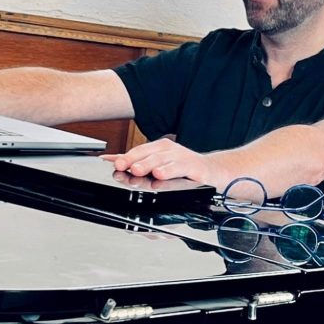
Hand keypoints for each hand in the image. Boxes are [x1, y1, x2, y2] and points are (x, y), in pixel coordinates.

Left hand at [101, 137, 219, 184]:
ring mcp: (180, 157)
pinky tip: (159, 175)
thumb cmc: (183, 168)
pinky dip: (168, 171)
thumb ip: (136, 163)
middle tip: (121, 166)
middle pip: (147, 154)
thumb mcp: (159, 165)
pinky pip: (178, 168)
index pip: (139, 151)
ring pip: (161, 160)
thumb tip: (111, 159)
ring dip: (147, 165)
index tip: (112, 163)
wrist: (211, 171)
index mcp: (160, 148)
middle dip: (133, 161)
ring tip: (136, 170)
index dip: (125, 157)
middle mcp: (169, 150)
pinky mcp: (192, 166)